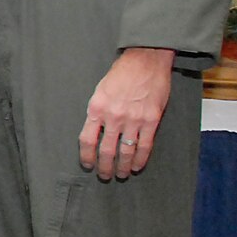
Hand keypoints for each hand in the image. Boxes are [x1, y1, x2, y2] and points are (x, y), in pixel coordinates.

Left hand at [79, 47, 173, 180]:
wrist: (145, 60)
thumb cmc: (121, 74)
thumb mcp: (100, 91)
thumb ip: (97, 112)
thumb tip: (95, 132)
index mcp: (96, 108)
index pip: (87, 140)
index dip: (86, 156)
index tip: (87, 164)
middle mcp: (113, 116)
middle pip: (106, 150)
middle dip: (104, 167)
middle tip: (104, 175)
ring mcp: (133, 120)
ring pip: (125, 152)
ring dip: (122, 167)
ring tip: (120, 174)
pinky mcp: (151, 120)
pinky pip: (144, 146)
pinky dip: (140, 159)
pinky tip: (136, 166)